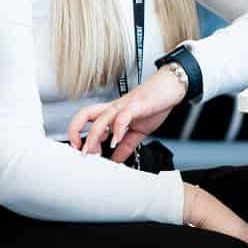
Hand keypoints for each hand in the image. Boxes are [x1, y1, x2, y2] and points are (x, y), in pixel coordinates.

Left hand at [67, 65, 184, 162]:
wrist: (171, 87)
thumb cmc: (155, 103)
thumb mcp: (139, 130)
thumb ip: (126, 146)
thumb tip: (116, 160)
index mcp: (113, 114)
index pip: (87, 120)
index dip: (77, 134)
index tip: (78, 151)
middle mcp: (114, 108)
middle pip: (85, 113)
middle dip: (75, 131)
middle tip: (79, 150)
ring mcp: (124, 105)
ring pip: (101, 117)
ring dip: (94, 136)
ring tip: (94, 152)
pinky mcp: (137, 104)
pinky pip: (123, 116)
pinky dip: (117, 130)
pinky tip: (116, 141)